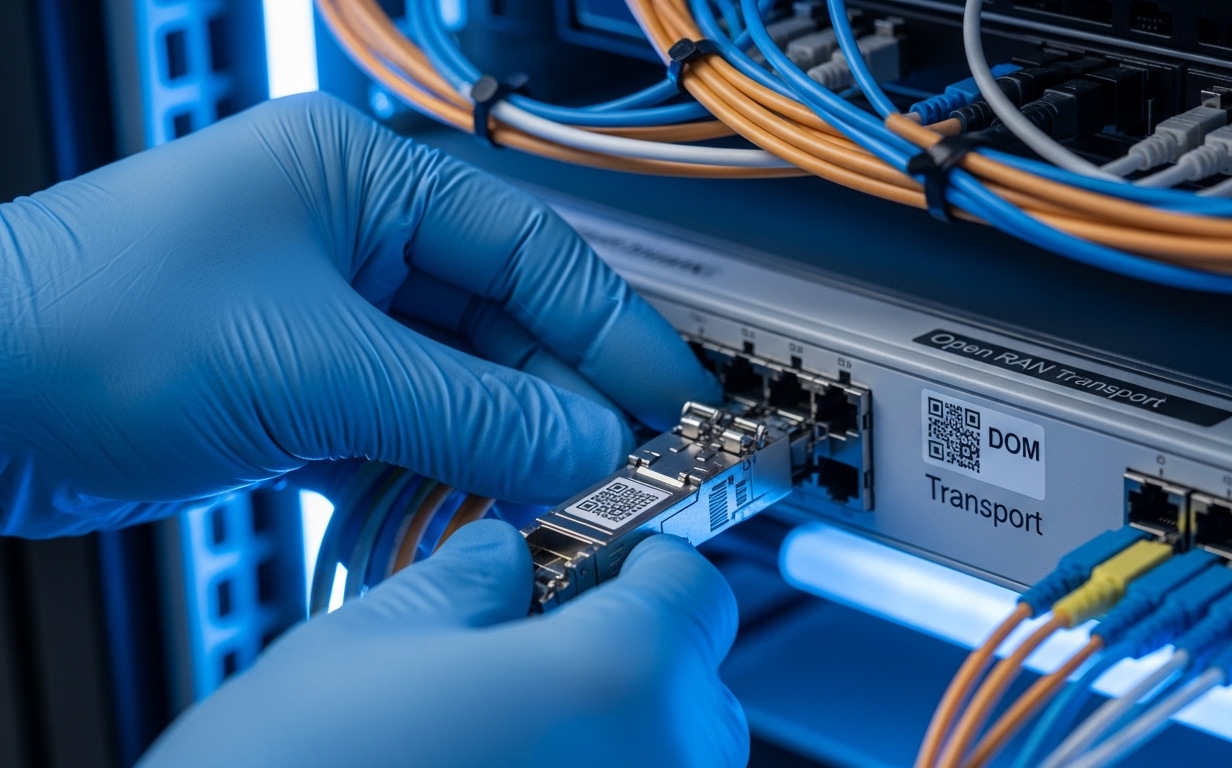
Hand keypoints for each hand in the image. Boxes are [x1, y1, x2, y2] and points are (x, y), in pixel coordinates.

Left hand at [0, 92, 718, 536]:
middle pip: (501, 326)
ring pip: (457, 388)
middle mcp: (350, 240)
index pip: (530, 250)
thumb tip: (583, 443)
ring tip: (542, 505)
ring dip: (495, 451)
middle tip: (616, 471)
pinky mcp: (300, 390)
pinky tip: (452, 512)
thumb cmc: (85, 325)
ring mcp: (325, 318)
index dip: (610, 329)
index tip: (671, 398)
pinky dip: (431, 476)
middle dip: (554, 405)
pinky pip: (402, 433)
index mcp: (360, 179)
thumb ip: (465, 410)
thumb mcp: (311, 365)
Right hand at [139, 520, 747, 766]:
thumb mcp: (364, 642)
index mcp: (618, 677)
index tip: (598, 563)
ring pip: (671, 759)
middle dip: (628, 648)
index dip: (643, 562)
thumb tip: (502, 557)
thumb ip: (463, 581)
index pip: (696, 588)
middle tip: (532, 643)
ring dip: (614, 729)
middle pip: (695, 681)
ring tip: (502, 727)